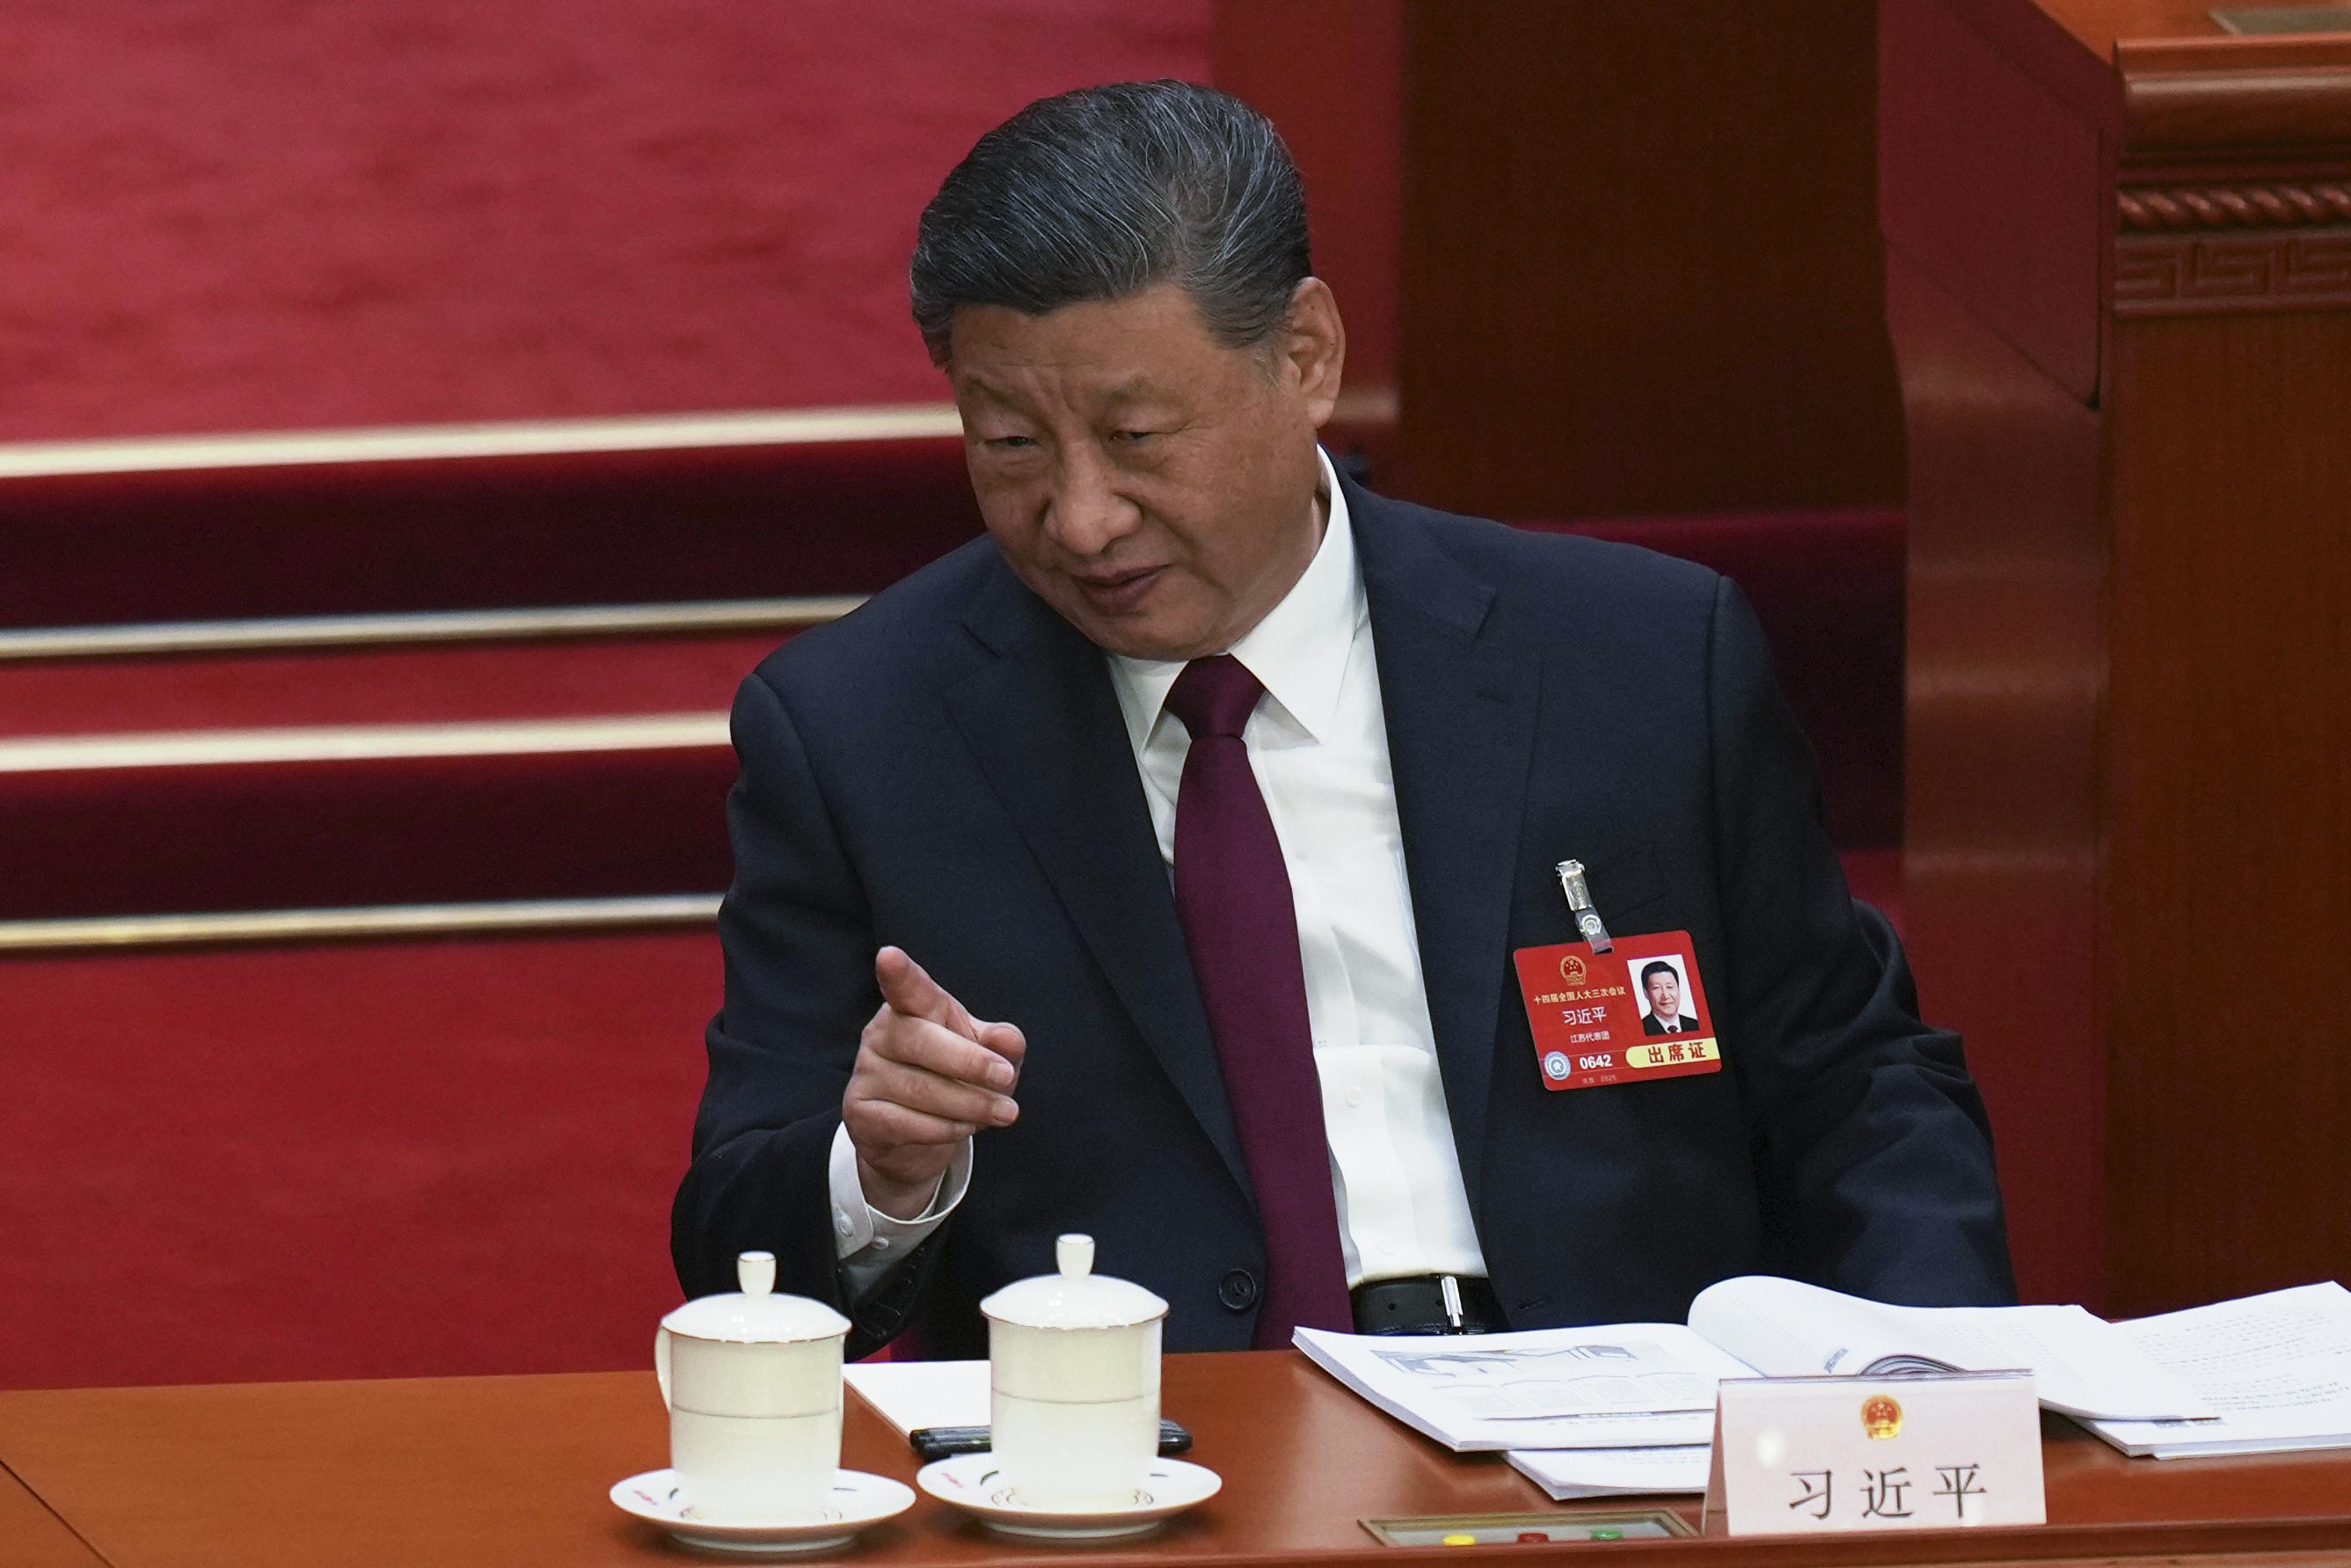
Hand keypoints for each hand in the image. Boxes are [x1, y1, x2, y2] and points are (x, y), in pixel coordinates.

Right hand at [843, 947, 1025, 1220]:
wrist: (917, 1136)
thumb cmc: (957, 1078)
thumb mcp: (988, 1056)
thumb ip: (1002, 1044)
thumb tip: (1009, 1041)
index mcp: (913, 1008)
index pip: (906, 988)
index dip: (899, 974)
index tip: (889, 957)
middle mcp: (881, 1034)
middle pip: (921, 1042)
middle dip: (971, 1062)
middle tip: (1007, 1077)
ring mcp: (865, 1073)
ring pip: (919, 1090)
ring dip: (970, 1104)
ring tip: (1004, 1112)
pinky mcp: (858, 1112)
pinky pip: (905, 1124)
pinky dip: (946, 1129)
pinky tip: (966, 1126)